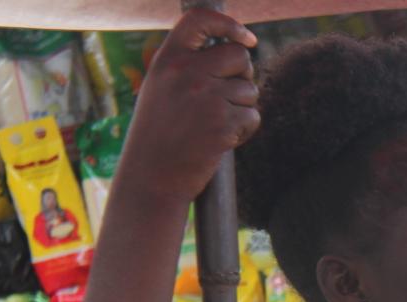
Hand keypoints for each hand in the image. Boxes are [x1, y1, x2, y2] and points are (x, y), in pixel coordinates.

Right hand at [118, 8, 259, 204]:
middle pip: (239, 55)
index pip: (200, 20)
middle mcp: (187, 72)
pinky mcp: (223, 123)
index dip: (229, 24)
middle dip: (243, 73)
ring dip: (242, 107)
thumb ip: (189, 66)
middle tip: (230, 94)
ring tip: (215, 124)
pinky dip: (245, 129)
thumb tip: (237, 51)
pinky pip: (253, 116)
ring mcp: (206, 97)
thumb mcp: (162, 89)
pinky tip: (223, 139)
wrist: (153, 176)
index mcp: (168, 60)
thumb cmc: (159, 134)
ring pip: (249, 89)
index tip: (246, 38)